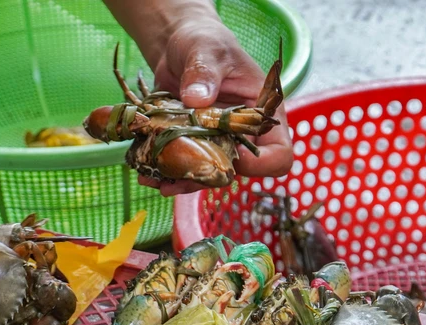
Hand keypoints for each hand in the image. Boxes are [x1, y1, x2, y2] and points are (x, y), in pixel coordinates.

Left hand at [140, 17, 292, 195]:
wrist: (179, 45)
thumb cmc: (205, 41)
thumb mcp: (207, 49)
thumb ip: (204, 71)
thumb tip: (197, 98)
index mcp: (262, 114)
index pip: (278, 154)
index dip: (260, 164)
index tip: (232, 155)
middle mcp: (243, 135)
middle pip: (237, 171)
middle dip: (208, 177)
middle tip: (177, 174)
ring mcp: (217, 143)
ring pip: (208, 175)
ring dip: (182, 181)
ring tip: (153, 179)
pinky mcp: (193, 145)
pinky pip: (185, 167)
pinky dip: (167, 173)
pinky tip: (146, 173)